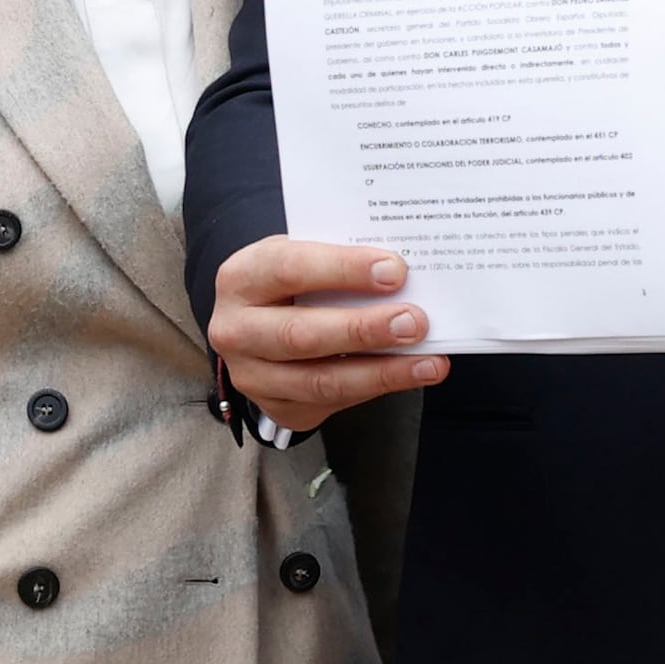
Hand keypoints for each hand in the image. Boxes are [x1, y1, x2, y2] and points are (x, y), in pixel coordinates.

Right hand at [208, 238, 448, 431]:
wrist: (257, 322)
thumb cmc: (291, 281)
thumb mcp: (302, 256)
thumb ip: (339, 262)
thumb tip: (402, 274)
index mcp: (241, 278)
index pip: (290, 269)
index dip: (343, 270)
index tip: (395, 271)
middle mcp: (236, 330)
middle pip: (302, 335)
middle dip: (364, 330)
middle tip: (415, 323)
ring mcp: (252, 375)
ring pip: (320, 381)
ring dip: (381, 372)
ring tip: (428, 362)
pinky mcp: (276, 407)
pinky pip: (331, 404)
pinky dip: (375, 388)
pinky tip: (409, 376)